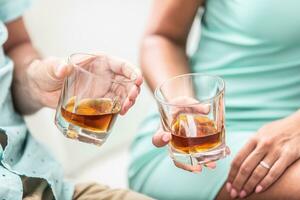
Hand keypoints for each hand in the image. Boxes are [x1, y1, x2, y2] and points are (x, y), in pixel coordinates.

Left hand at [27, 56, 142, 113]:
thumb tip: (63, 68)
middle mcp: (105, 75)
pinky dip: (119, 109)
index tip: (137, 79)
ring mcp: (103, 89)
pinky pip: (114, 105)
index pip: (120, 64)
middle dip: (132, 89)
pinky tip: (119, 113)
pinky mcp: (99, 102)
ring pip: (123, 94)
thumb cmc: (46, 73)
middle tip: (131, 99)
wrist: (41, 90)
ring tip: (125, 108)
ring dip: (128, 101)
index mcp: (98, 62)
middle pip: (126, 81)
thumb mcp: (50, 68)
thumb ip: (56, 66)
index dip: (131, 71)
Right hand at [152, 96, 229, 171]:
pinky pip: (202, 152)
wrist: (183, 108)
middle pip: (175, 157)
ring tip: (213, 165)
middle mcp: (173, 142)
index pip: (157, 139)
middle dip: (186, 165)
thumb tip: (207, 109)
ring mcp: (183, 146)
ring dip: (202, 163)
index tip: (166, 136)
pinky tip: (225, 152)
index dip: (160, 139)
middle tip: (198, 168)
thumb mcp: (184, 101)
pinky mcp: (195, 145)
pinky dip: (214, 154)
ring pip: (190, 159)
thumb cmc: (179, 105)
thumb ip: (192, 105)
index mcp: (164, 131)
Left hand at [226, 111, 299, 198]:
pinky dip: (265, 182)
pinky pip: (275, 172)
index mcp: (254, 139)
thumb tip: (239, 159)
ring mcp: (275, 150)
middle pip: (246, 167)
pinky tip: (259, 190)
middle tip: (233, 193)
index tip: (228, 184)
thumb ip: (251, 146)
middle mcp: (263, 144)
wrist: (299, 124)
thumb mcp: (262, 133)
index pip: (238, 159)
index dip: (232, 174)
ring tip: (243, 194)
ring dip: (249, 185)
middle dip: (238, 182)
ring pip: (258, 171)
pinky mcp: (288, 155)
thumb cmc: (279, 130)